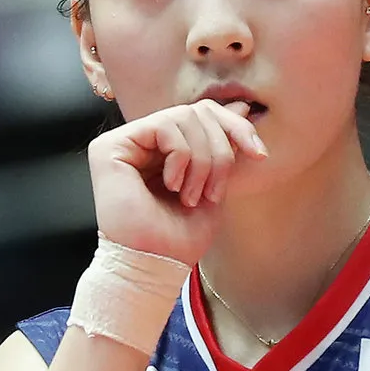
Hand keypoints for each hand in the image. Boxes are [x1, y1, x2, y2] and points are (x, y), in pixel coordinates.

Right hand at [86, 100, 266, 264]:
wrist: (155, 265)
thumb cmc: (180, 236)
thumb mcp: (214, 184)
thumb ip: (223, 146)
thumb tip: (241, 106)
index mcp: (166, 149)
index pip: (204, 114)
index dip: (235, 127)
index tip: (259, 154)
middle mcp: (144, 140)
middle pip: (198, 112)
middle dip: (219, 151)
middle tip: (213, 191)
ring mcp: (125, 142)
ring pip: (184, 117)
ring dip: (201, 160)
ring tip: (191, 195)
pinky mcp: (110, 147)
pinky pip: (164, 127)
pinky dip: (180, 157)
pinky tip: (171, 185)